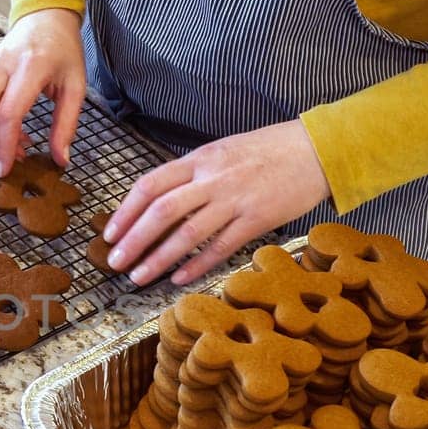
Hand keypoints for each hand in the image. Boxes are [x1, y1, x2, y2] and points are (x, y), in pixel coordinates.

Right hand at [0, 8, 85, 175]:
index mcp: (31, 67)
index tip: (6, 168)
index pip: (8, 112)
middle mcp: (5, 64)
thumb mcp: (76, 86)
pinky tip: (5, 137)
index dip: (4, 144)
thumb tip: (61, 160)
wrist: (47, 15)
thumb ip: (67, 124)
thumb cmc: (65, 50)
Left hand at [104, 119, 330, 285]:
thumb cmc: (268, 150)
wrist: (317, 150)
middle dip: (133, 239)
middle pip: (162, 211)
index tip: (110, 233)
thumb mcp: (222, 151)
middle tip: (115, 262)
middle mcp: (213, 178)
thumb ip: (193, 174)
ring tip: (138, 277)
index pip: (151, 184)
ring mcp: (235, 199)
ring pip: (187, 233)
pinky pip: (221, 247)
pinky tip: (178, 279)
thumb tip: (160, 201)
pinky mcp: (257, 220)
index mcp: (200, 158)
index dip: (126, 211)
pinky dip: (197, 265)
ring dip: (158, 258)